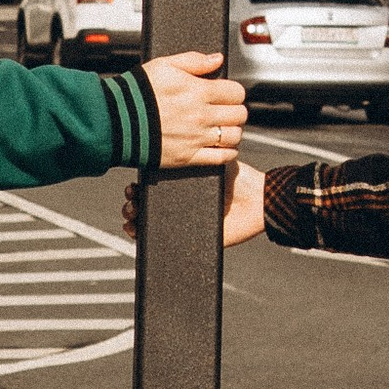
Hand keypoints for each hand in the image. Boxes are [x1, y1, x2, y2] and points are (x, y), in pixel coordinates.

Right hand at [123, 158, 268, 244]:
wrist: (257, 202)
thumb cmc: (238, 179)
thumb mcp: (213, 162)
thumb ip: (198, 153)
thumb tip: (176, 144)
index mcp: (182, 188)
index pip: (151, 190)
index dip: (137, 190)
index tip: (131, 187)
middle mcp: (180, 206)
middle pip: (146, 208)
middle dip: (131, 205)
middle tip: (131, 203)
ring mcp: (183, 224)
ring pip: (150, 227)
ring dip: (134, 223)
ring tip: (132, 217)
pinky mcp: (192, 241)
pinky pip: (166, 245)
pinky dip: (148, 243)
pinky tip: (139, 235)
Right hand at [143, 51, 248, 170]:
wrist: (117, 121)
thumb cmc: (136, 93)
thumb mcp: (164, 65)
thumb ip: (194, 61)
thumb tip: (216, 59)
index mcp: (198, 91)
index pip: (236, 92)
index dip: (233, 92)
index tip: (226, 93)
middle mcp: (201, 116)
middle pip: (239, 114)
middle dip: (235, 110)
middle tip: (225, 110)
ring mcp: (196, 138)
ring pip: (234, 136)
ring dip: (232, 131)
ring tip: (223, 127)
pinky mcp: (189, 157)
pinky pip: (222, 158)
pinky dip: (227, 152)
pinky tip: (220, 146)